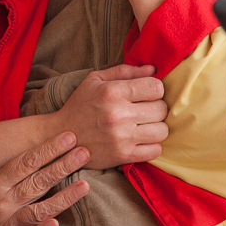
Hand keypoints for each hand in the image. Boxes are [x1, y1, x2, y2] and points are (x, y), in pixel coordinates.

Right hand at [0, 132, 90, 225]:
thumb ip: (5, 171)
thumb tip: (34, 153)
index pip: (27, 161)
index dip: (50, 148)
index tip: (68, 137)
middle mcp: (1, 202)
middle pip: (39, 181)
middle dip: (64, 165)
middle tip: (84, 152)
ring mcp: (4, 224)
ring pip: (40, 209)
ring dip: (65, 197)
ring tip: (84, 185)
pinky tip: (57, 225)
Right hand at [52, 63, 168, 168]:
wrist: (62, 137)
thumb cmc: (80, 104)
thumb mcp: (95, 80)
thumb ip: (125, 71)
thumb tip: (153, 70)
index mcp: (113, 92)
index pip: (156, 87)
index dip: (155, 89)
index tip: (147, 93)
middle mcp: (119, 114)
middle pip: (161, 109)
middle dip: (156, 107)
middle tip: (145, 109)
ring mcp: (122, 137)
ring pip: (162, 130)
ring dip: (157, 126)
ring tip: (145, 125)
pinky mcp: (123, 155)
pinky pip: (155, 150)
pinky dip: (152, 145)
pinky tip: (141, 139)